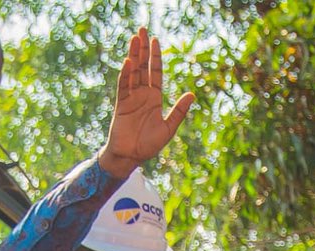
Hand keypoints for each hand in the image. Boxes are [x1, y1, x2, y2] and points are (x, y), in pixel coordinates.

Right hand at [99, 28, 194, 177]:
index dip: (156, 56)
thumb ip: (179, 111)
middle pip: (143, 66)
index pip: (156, 72)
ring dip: (134, 55)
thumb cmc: (149, 145)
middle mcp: (142, 94)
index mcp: (155, 98)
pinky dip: (126, 74)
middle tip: (142, 30)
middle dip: (143, 49)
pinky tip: (128, 62)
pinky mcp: (122, 104)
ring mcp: (131, 98)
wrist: (131, 157)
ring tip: (134, 38)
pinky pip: (124, 86)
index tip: (155, 40)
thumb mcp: (169, 128)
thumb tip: (192, 94)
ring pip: (133, 72)